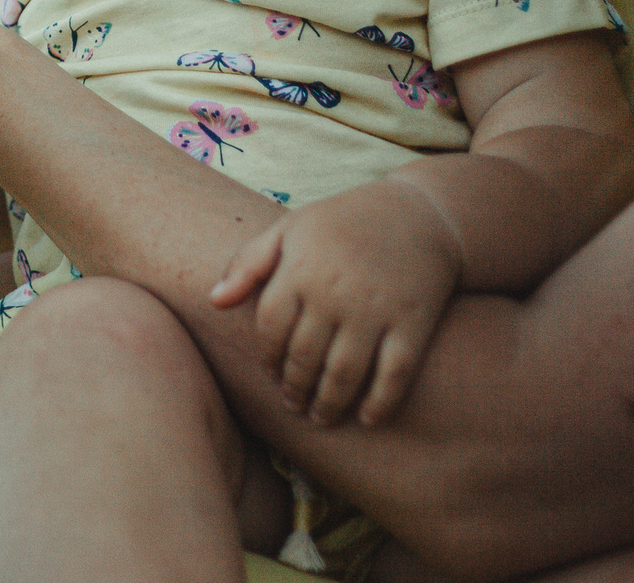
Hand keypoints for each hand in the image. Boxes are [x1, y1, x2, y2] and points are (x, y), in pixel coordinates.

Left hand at [208, 177, 462, 427]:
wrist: (417, 213)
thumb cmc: (343, 222)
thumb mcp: (290, 228)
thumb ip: (248, 263)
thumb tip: (215, 301)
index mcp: (301, 268)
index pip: (271, 329)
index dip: (269, 358)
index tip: (272, 375)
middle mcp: (335, 292)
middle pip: (304, 357)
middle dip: (296, 389)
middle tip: (294, 406)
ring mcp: (375, 309)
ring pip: (344, 373)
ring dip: (329, 403)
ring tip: (320, 417)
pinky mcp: (412, 322)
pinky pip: (394, 374)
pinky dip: (380, 403)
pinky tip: (367, 419)